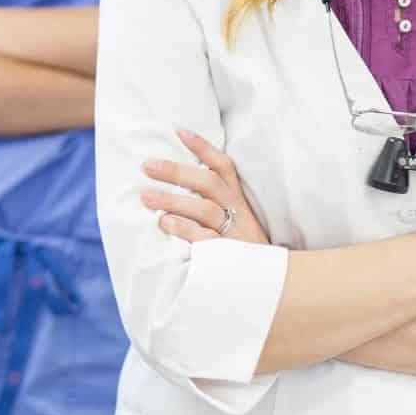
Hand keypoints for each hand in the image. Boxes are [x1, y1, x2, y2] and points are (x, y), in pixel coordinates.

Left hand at [140, 129, 271, 244]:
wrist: (269, 283)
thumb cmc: (243, 248)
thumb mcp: (236, 220)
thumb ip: (212, 202)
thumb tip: (175, 183)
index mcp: (239, 200)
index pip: (224, 166)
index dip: (204, 148)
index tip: (179, 132)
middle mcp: (239, 212)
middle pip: (209, 183)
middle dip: (177, 172)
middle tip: (147, 165)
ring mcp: (235, 234)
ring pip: (205, 209)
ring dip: (173, 200)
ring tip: (146, 196)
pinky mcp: (228, 256)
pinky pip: (206, 239)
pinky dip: (184, 229)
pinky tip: (164, 222)